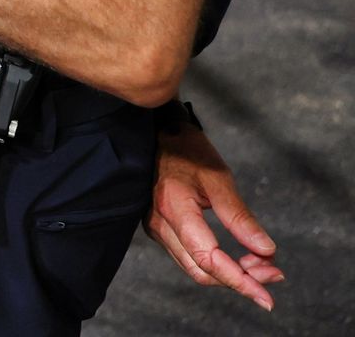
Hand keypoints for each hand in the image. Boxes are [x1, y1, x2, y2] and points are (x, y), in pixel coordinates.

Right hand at [146, 122, 283, 309]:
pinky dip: (217, 263)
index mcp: (174, 209)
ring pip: (195, 268)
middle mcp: (161, 225)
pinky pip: (189, 257)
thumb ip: (240, 216)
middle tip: (273, 273)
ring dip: (230, 273)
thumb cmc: (187, 151)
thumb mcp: (218, 177)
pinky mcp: (161, 229)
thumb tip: (266, 251)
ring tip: (260, 264)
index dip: (240, 281)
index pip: (208, 258)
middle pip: (202, 271)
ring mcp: (157, 228)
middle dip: (240, 279)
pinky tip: (238, 258)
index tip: (267, 296)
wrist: (157, 134)